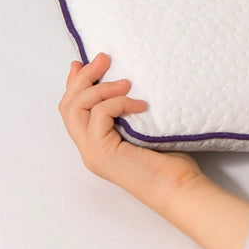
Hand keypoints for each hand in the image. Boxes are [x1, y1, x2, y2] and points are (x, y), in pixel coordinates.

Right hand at [59, 53, 201, 203]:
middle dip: (83, 78)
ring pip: (76, 108)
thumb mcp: (147, 130)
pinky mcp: (103, 152)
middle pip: (68, 106)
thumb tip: (132, 84)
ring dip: (100, 88)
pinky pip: (99, 115)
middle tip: (103, 59)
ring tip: (126, 82)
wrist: (180, 188)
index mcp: (96, 145)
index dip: (74, 85)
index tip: (82, 63)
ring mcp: (93, 152)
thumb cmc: (172, 164)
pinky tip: (139, 104)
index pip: (73, 112)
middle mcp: (89, 149)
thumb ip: (131, 114)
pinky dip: (117, 103)